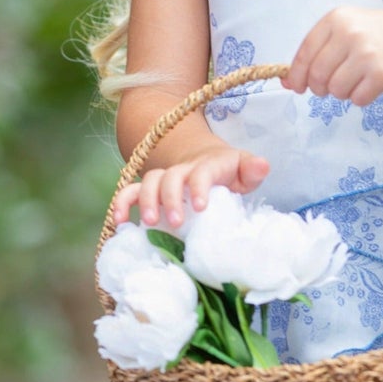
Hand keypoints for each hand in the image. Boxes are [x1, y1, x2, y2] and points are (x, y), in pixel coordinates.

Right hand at [108, 143, 269, 230]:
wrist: (206, 158)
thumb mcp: (244, 170)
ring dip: (145, 201)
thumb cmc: (228, 171)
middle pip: (170, 177)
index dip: (199, 187)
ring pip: (148, 181)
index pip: (201, 173)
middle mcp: (182, 169)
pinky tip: (119, 222)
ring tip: (148, 223)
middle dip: (170, 198)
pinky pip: (130, 191)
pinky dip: (121, 203)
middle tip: (174, 222)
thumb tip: (263, 165)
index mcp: (207, 166)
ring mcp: (164, 178)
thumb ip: (252, 169)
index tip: (200, 207)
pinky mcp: (150, 188)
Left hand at [282, 6, 382, 105]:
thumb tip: (288, 83)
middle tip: (333, 86)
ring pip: (336, 90)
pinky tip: (372, 85)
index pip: (305, 52)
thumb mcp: (348, 31)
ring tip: (358, 80)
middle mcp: (350, 33)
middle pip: (318, 76)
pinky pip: (358, 99)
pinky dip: (362, 98)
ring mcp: (367, 53)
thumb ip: (319, 52)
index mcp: (337, 18)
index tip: (297, 87)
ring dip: (344, 93)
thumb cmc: (381, 36)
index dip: (297, 75)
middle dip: (321, 88)